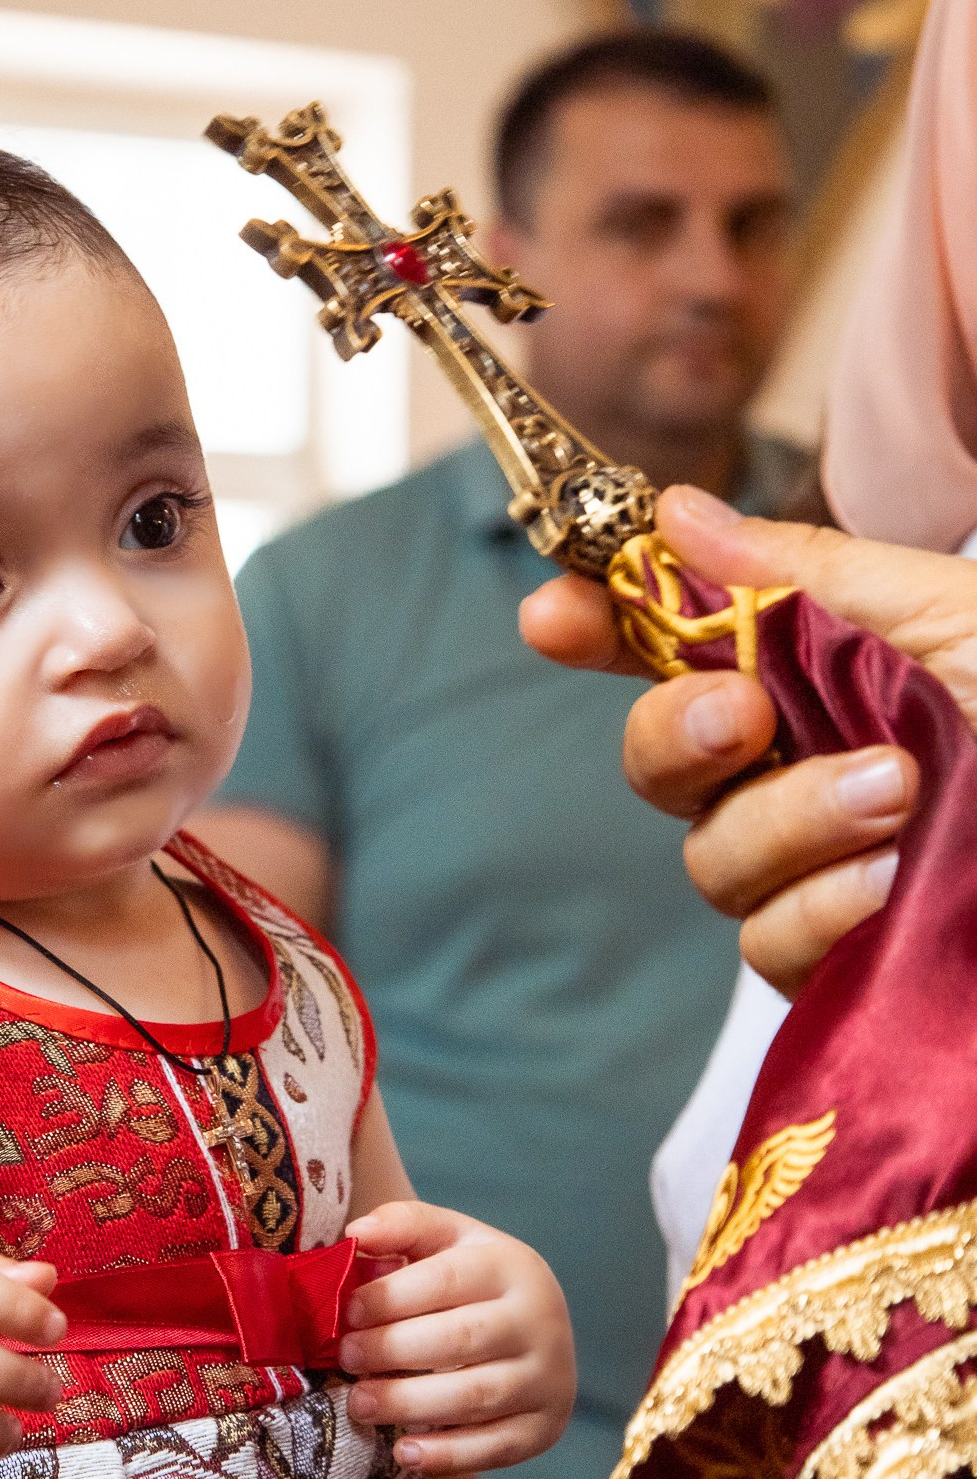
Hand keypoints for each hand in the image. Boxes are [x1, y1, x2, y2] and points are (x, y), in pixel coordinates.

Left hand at [336, 1201, 573, 1474]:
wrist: (538, 1324)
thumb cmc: (473, 1276)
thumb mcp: (447, 1238)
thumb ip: (403, 1226)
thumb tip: (357, 1234)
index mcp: (512, 1266)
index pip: (447, 1279)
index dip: (390, 1296)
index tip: (346, 1311)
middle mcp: (539, 1321)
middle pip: (460, 1339)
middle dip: (391, 1350)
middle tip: (345, 1357)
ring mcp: (548, 1378)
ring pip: (475, 1397)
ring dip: (408, 1404)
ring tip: (358, 1403)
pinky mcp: (545, 1427)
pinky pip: (495, 1448)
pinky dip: (446, 1455)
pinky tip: (402, 1452)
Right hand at [517, 485, 976, 994]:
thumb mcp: (949, 617)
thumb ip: (801, 575)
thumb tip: (674, 510)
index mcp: (830, 678)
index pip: (678, 651)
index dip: (601, 631)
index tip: (549, 615)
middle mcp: (808, 772)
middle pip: (664, 761)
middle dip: (676, 731)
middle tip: (742, 712)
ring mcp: (823, 872)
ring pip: (711, 857)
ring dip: (784, 821)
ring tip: (891, 798)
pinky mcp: (845, 962)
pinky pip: (768, 940)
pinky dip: (817, 908)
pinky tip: (887, 888)